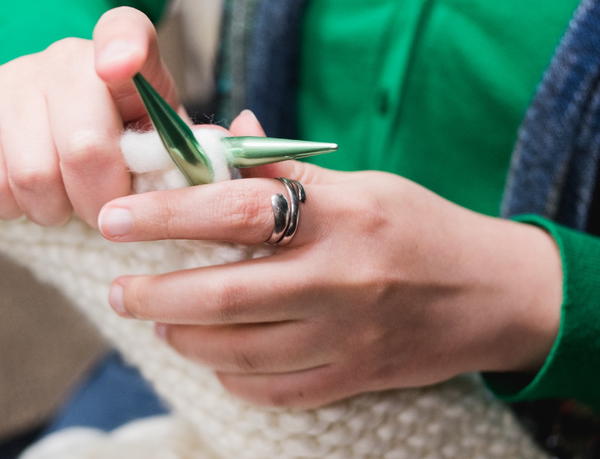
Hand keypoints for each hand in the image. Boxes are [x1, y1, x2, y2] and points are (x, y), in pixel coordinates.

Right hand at [0, 7, 179, 225]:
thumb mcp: (162, 139)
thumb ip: (186, 145)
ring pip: (35, 175)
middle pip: (85, 146)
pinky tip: (39, 194)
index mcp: (125, 59)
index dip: (123, 47)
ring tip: (70, 200)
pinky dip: (21, 206)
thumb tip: (215, 150)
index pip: (125, 32)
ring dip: (59, 209)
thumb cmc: (125, 143)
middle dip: (103, 199)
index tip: (120, 67)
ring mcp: (14, 83)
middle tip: (109, 211)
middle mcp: (66, 61)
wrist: (62, 141)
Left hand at [99, 111, 562, 408]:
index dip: (168, 212)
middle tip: (120, 290)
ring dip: (187, 336)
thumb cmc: (423, 228)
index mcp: (343, 214)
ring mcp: (350, 335)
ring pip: (242, 350)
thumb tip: (223, 146)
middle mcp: (343, 277)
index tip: (117, 221)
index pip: (238, 208)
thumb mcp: (364, 186)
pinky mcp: (356, 377)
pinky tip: (216, 359)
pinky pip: (276, 389)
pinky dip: (232, 375)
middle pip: (226, 293)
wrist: (492, 293)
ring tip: (163, 319)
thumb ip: (290, 176)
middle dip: (157, 293)